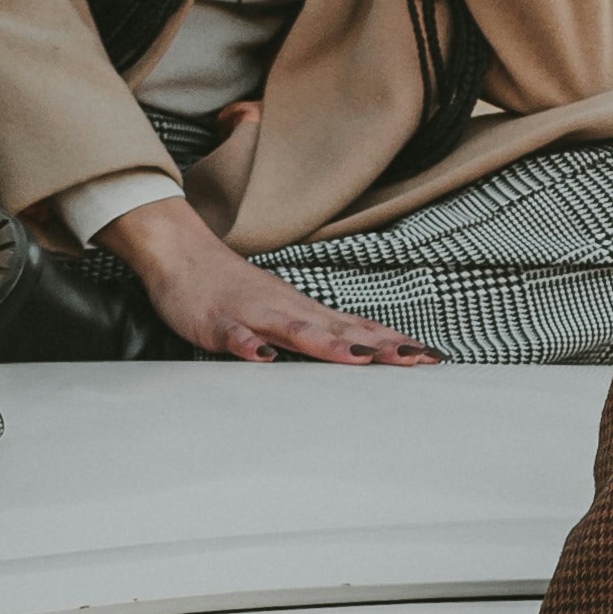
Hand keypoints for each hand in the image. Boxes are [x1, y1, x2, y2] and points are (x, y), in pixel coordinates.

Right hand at [101, 190, 427, 366]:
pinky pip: (234, 334)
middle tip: (415, 361)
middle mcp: (288, 310)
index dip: (395, 343)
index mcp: (305, 311)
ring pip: (294, 329)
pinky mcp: (217, 321)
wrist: (181, 252)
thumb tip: (364, 350)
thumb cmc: (233, 290)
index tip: (431, 358)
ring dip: (327, 344)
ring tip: (358, 358)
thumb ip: (319, 333)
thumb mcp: (283, 313)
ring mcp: (253, 314)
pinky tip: (263, 357)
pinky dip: (249, 346)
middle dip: (378, 346)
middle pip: (339, 329)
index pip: (358, 328)